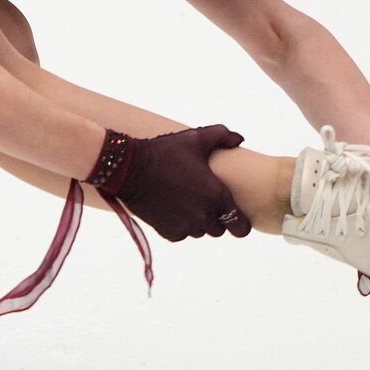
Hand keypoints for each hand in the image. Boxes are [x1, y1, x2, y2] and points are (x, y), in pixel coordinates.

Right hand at [94, 125, 252, 241]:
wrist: (129, 169)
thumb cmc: (165, 152)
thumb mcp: (196, 138)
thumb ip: (223, 136)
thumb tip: (239, 139)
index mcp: (217, 196)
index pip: (239, 225)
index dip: (239, 223)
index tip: (236, 219)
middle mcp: (204, 215)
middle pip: (219, 229)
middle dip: (215, 218)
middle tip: (202, 200)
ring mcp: (186, 227)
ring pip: (200, 231)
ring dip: (197, 221)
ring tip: (185, 202)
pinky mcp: (169, 233)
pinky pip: (181, 234)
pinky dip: (179, 225)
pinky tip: (171, 208)